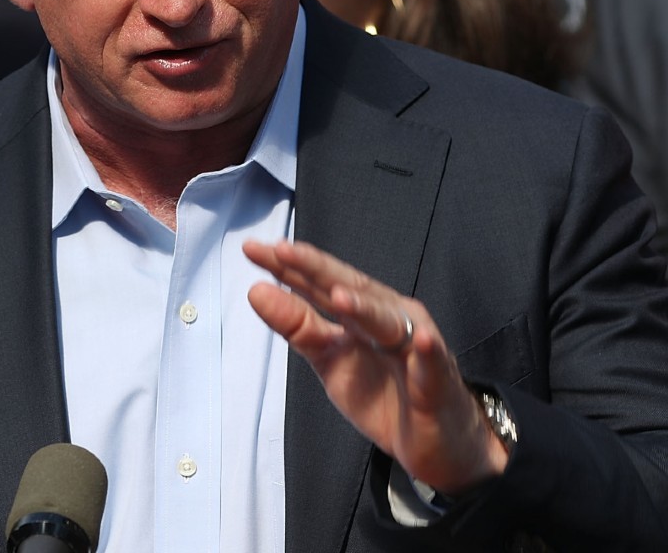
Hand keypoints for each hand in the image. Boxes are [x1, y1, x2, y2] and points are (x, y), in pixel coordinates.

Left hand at [244, 238, 508, 494]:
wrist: (434, 443)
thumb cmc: (382, 392)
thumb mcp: (329, 359)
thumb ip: (297, 326)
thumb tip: (256, 290)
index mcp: (360, 312)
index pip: (321, 282)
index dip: (288, 266)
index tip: (251, 248)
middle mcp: (388, 318)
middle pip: (352, 289)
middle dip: (318, 269)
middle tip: (284, 252)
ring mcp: (415, 347)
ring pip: (390, 321)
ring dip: (366, 307)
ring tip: (338, 296)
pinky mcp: (438, 381)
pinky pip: (434, 363)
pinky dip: (427, 350)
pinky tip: (420, 340)